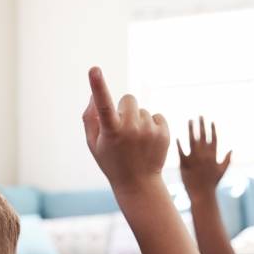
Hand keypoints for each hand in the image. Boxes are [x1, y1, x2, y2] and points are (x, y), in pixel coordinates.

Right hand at [82, 67, 169, 193]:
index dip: (98, 86)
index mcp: (111, 132)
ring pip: (142, 110)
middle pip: (128, 99)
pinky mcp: (163, 133)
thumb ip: (90, 118)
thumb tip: (94, 94)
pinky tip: (147, 140)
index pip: (103, 105)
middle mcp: (131, 129)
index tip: (94, 69)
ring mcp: (149, 131)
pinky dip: (151, 125)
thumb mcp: (94, 144)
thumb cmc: (111, 161)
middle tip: (122, 129)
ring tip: (136, 141)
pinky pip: (156, 116)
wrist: (139, 184)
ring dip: (138, 120)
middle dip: (124, 109)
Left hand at [177, 116, 231, 197]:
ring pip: (192, 140)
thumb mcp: (222, 171)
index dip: (212, 129)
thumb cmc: (212, 184)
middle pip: (203, 136)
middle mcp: (204, 155)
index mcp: (213, 156)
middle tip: (199, 115)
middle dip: (201, 125)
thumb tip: (232, 150)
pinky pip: (181, 151)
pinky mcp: (184, 164)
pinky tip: (178, 137)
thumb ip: (227, 160)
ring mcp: (194, 158)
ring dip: (191, 129)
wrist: (202, 195)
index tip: (210, 121)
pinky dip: (180, 144)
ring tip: (190, 121)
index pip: (213, 138)